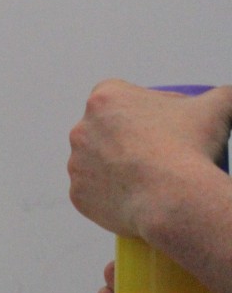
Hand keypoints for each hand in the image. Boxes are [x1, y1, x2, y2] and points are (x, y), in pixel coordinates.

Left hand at [68, 80, 231, 237]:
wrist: (171, 198)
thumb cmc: (190, 147)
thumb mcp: (218, 106)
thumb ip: (222, 93)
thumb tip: (226, 95)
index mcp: (105, 99)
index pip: (123, 97)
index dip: (144, 108)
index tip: (164, 123)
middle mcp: (81, 130)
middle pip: (105, 130)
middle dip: (125, 138)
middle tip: (156, 151)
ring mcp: (75, 165)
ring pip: (96, 162)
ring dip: (113, 167)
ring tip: (144, 176)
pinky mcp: (76, 195)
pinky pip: (92, 193)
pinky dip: (108, 195)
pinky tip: (130, 197)